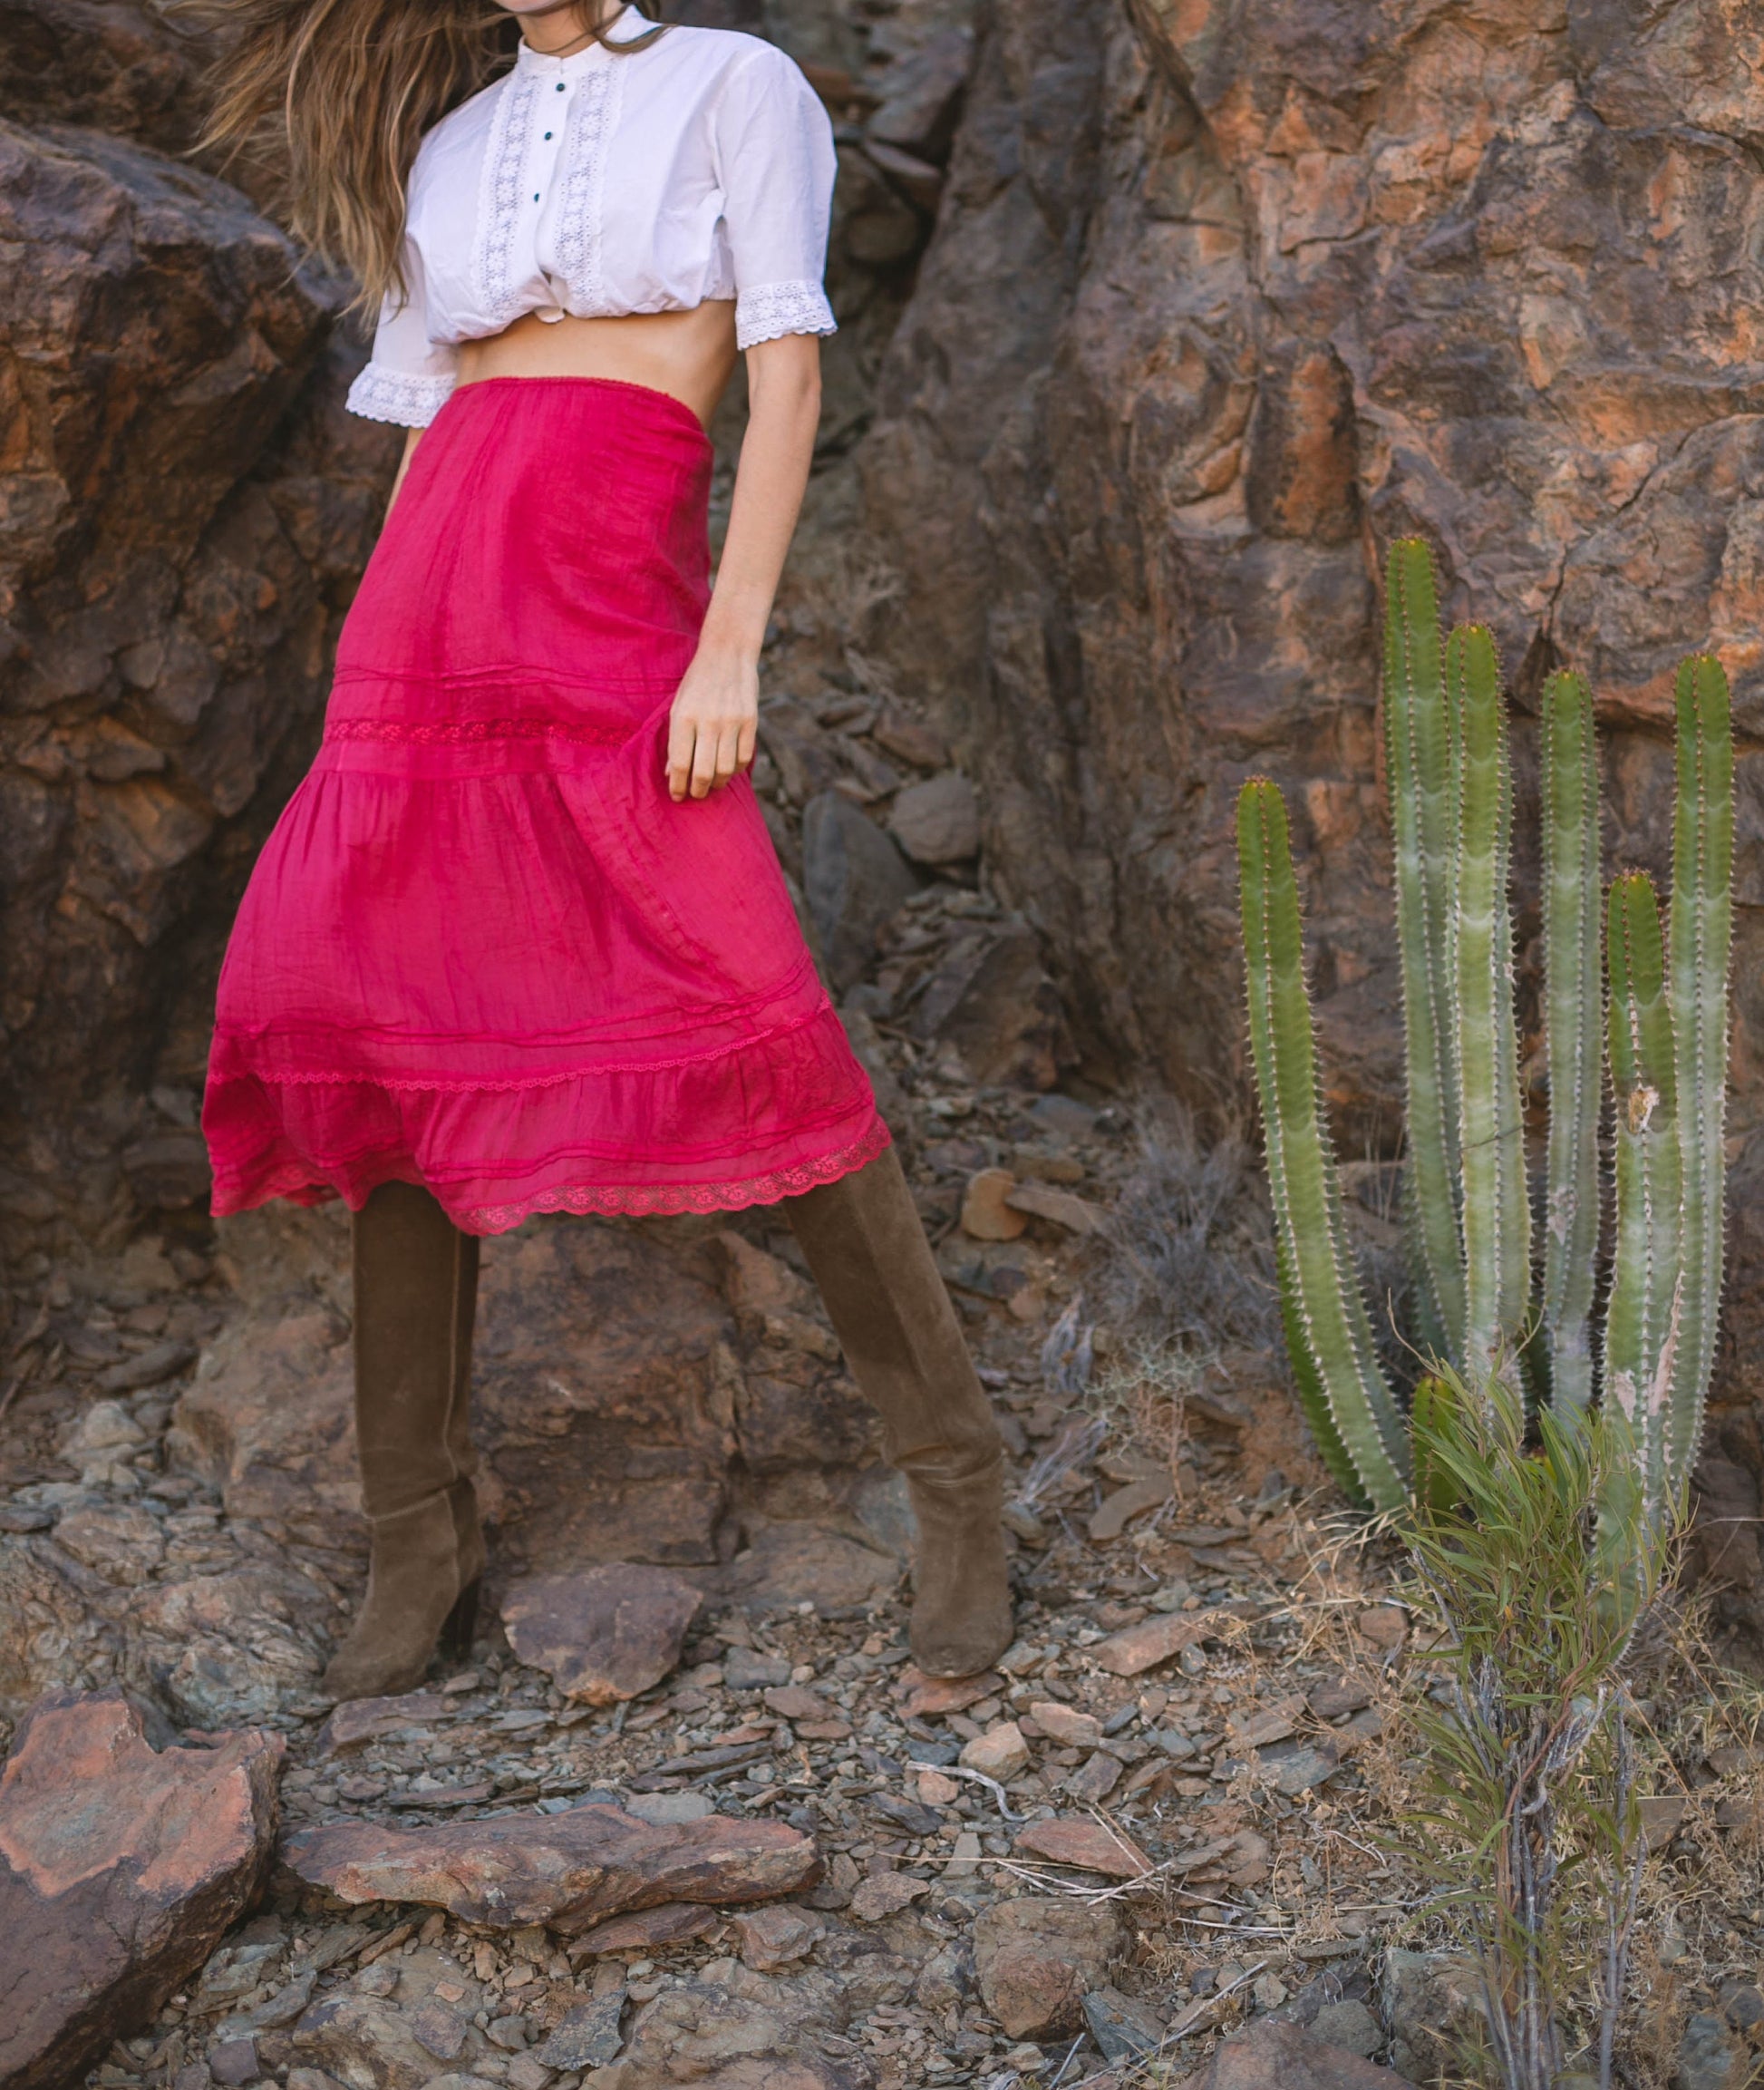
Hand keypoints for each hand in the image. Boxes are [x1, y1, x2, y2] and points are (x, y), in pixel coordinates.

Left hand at [666, 642, 758, 801]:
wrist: (727, 653)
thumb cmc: (697, 682)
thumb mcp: (678, 706)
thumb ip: (675, 740)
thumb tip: (672, 773)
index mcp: (683, 717)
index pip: (680, 764)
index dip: (677, 786)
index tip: (677, 796)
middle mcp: (707, 721)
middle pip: (703, 772)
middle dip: (697, 790)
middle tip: (695, 794)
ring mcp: (731, 721)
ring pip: (725, 769)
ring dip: (717, 783)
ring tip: (711, 784)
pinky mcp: (750, 721)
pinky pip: (744, 758)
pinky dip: (735, 770)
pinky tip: (727, 769)